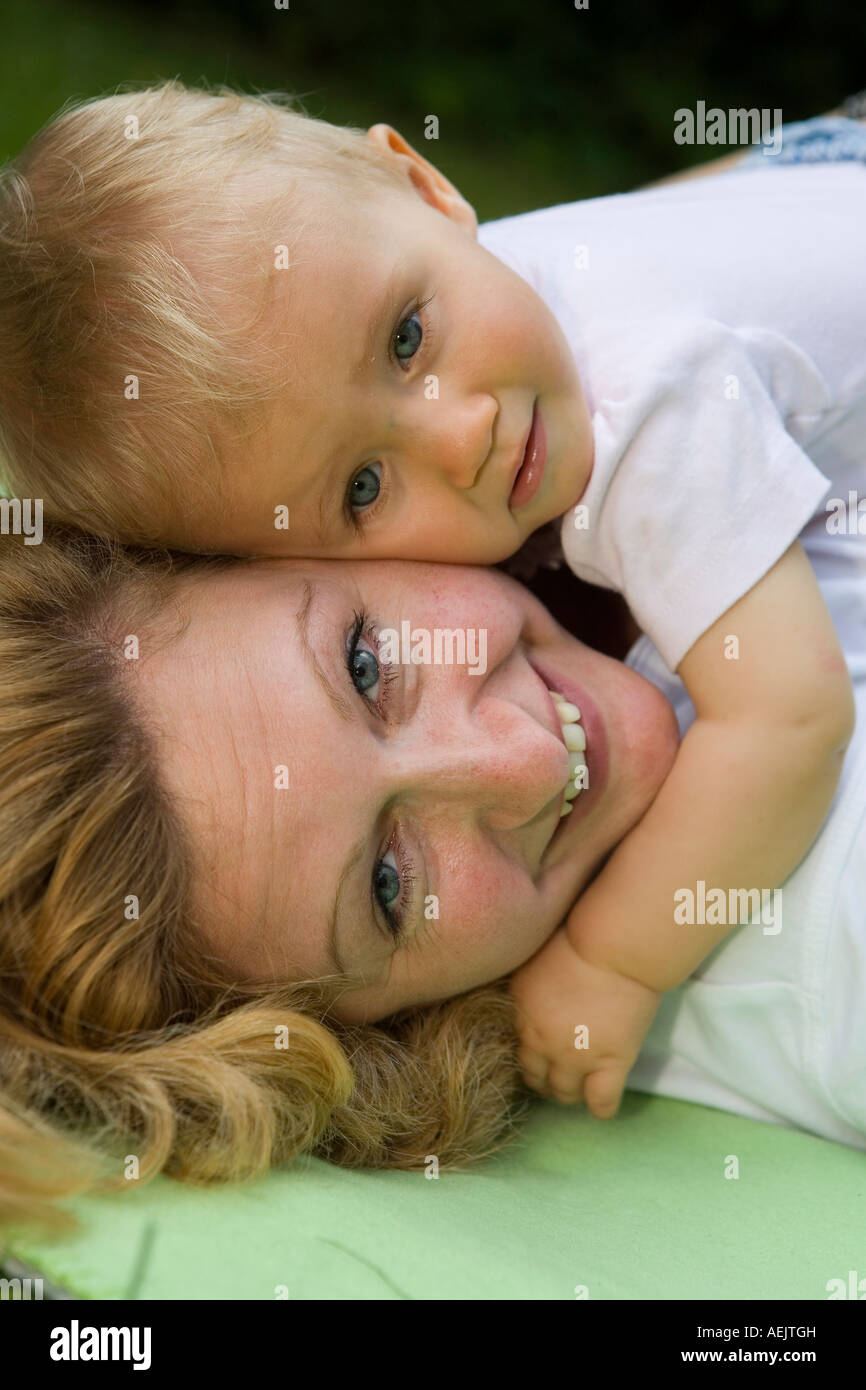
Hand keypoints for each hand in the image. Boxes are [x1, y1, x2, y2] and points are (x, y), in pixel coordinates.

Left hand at [508, 926, 661, 1117]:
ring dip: (570, 1092)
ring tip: (581, 1084)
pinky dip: (601, 1107)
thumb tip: (524, 1004)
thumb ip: (525, 992)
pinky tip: (603, 1100)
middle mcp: (541, 1041)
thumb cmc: (578, 940)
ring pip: (564, 1094)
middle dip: (545, 1079)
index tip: (542, 1052)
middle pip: (535, 1078)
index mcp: (521, 1014)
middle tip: (560, 1072)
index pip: (516, 1051)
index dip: (531, 1054)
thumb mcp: (534, 962)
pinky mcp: (609, 1064)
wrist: (614, 945)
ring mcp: (575, 1057)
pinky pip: (601, 1104)